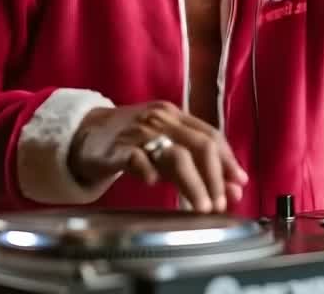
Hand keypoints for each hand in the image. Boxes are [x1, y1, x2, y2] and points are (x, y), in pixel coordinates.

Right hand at [68, 100, 247, 211]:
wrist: (83, 133)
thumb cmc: (131, 141)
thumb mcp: (164, 145)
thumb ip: (196, 163)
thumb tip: (235, 189)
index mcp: (174, 116)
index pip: (210, 135)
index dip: (228, 160)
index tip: (240, 183)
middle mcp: (160, 120)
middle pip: (199, 145)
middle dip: (215, 176)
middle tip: (222, 203)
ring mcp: (138, 133)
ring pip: (175, 154)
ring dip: (193, 182)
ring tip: (202, 207)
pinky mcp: (116, 149)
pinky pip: (136, 159)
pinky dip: (148, 171)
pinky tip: (155, 184)